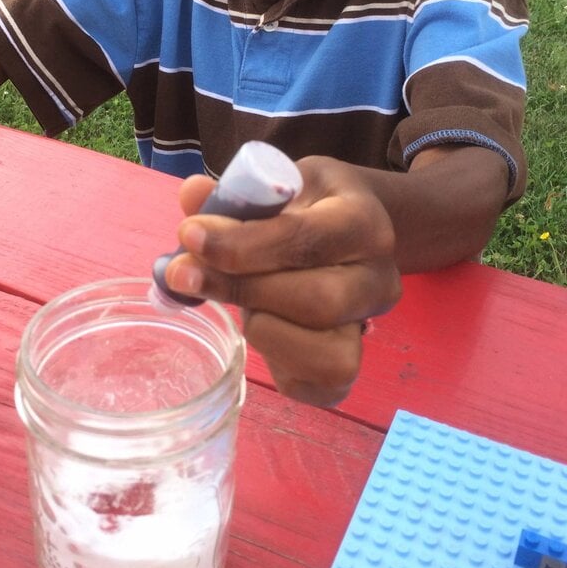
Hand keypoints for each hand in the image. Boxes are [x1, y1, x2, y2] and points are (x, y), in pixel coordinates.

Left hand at [162, 156, 401, 408]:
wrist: (351, 230)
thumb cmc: (307, 204)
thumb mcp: (276, 182)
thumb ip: (235, 193)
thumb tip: (192, 195)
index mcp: (364, 221)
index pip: (307, 239)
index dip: (243, 244)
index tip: (190, 236)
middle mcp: (379, 277)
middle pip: (318, 301)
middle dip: (243, 290)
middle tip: (186, 273)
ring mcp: (371, 326)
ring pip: (325, 353)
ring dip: (263, 328)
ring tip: (239, 298)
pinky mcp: (352, 365)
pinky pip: (317, 385)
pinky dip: (277, 362)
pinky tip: (257, 325)